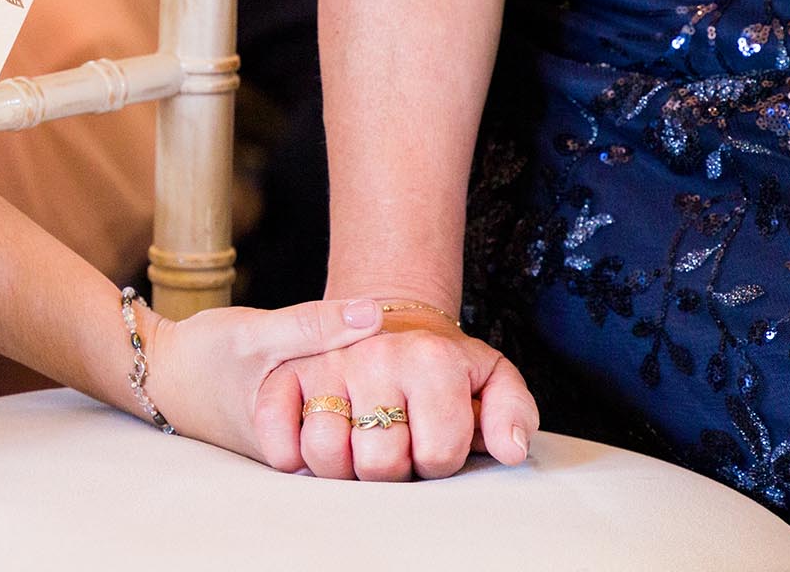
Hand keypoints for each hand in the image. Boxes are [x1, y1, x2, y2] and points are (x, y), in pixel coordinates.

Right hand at [142, 298, 385, 461]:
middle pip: (361, 434)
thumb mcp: (257, 334)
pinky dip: (343, 393)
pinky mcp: (289, 432)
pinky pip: (330, 417)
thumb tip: (374, 314)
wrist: (157, 371)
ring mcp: (294, 446)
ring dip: (363, 394)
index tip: (403, 362)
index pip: (366, 435)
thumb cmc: (202, 357)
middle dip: (382, 397)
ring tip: (382, 360)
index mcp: (295, 444)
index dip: (392, 399)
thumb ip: (313, 325)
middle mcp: (298, 456)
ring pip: (347, 425)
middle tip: (399, 358)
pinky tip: (354, 367)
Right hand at [252, 312, 538, 481]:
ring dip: (342, 464)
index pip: (437, 454)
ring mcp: (326, 364)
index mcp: (431, 359)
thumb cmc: (441, 365)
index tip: (435, 439)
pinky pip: (277, 435)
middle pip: (380, 463)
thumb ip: (513, 412)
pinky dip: (290, 454)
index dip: (439, 461)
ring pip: (325, 452)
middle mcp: (376, 356)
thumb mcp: (491, 377)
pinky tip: (313, 445)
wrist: (386, 320)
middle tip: (396, 442)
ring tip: (358, 443)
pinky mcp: (284, 375)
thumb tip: (511, 449)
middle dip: (392, 469)